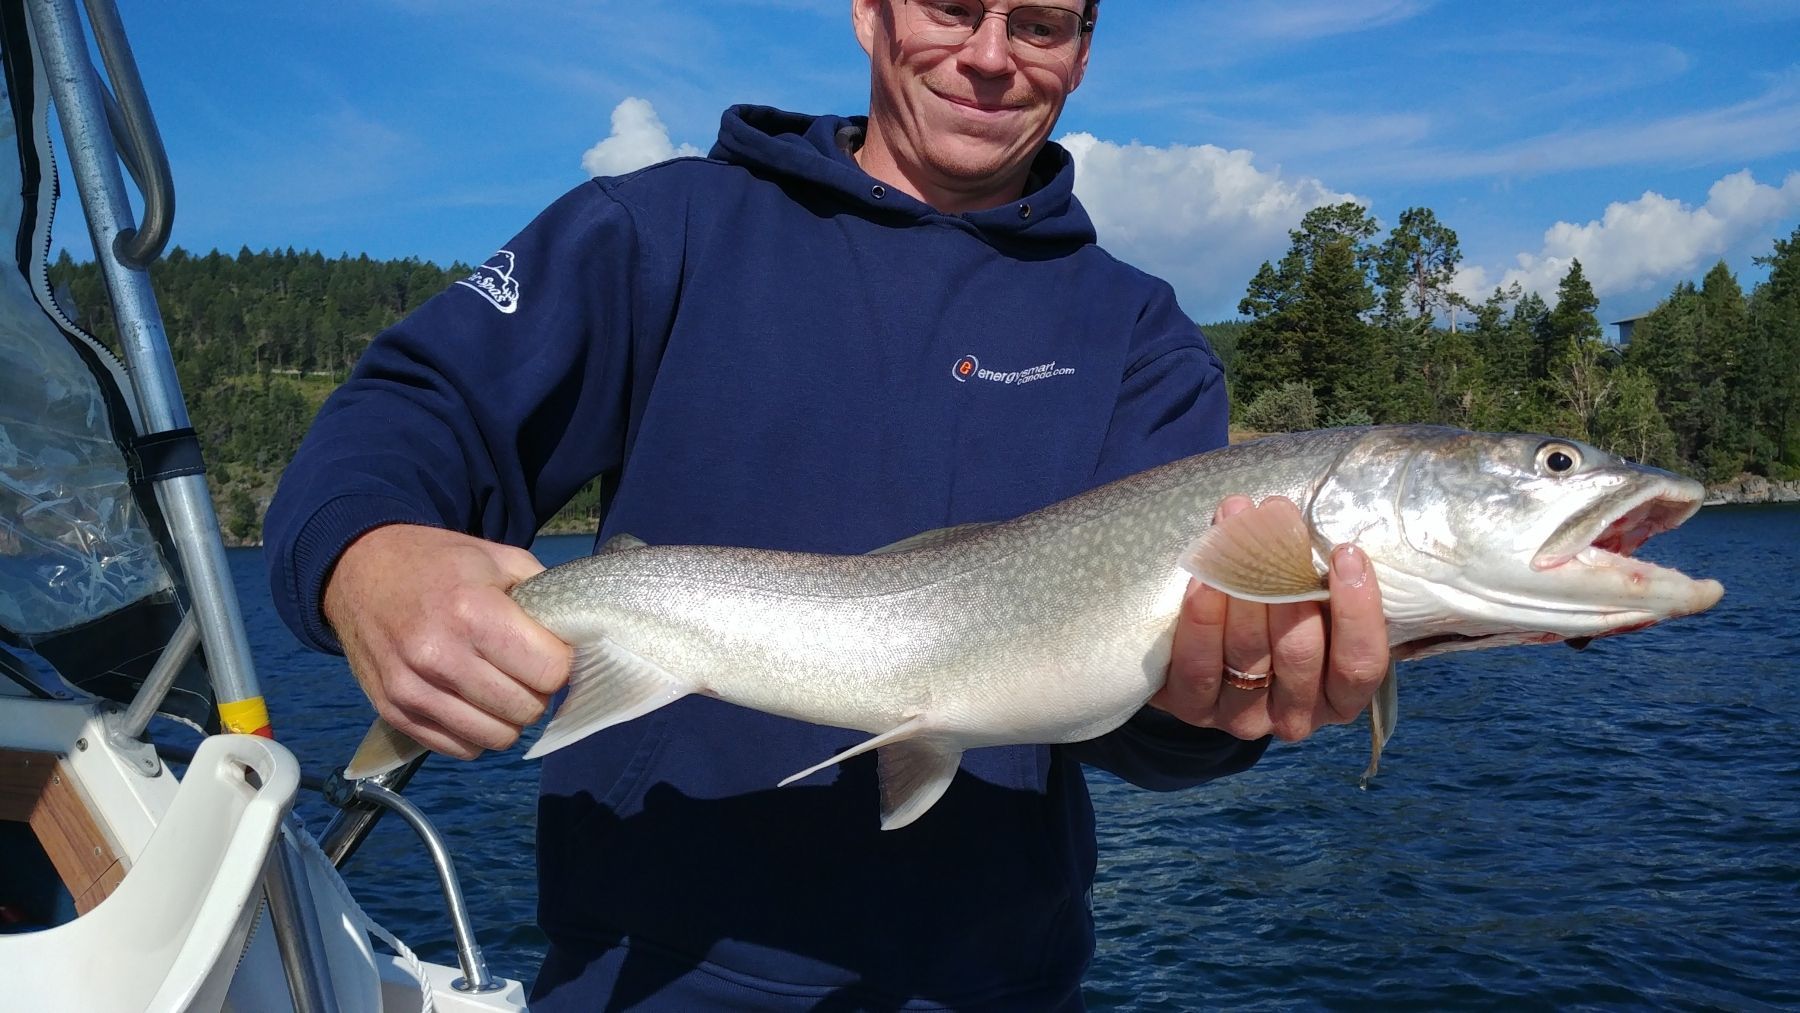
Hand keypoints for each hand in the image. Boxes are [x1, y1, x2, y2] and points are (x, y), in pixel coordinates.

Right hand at [323, 524, 571, 760]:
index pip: (549, 671)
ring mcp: (413, 690)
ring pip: (497, 737)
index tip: (549, 650)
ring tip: (500, 685)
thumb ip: (542, 597)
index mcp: (471, 611)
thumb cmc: (437, 563)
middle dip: (537, 691)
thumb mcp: (497, 558)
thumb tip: (578, 638)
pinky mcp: (395, 713)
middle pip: (526, 709)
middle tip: (524, 668)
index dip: (560, 663)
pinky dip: (476, 732)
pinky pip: (461, 748)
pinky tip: (471, 701)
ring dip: (508, 717)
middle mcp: (439, 656)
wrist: (357, 571)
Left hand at [1151, 495, 1389, 741]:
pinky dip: (1203, 620)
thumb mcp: (1311, 607)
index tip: (1346, 551)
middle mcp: (1298, 716)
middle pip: (1300, 654)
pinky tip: (1203, 579)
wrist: (1206, 658)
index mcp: (1340, 695)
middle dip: (1288, 581)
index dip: (1357, 611)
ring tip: (1235, 527)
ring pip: (1249, 655)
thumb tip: (1304, 520)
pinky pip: (1200, 667)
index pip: (1360, 663)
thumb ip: (1316, 580)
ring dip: (1241, 586)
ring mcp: (1245, 719)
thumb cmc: (1277, 620)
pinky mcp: (1196, 710)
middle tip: (1275, 520)